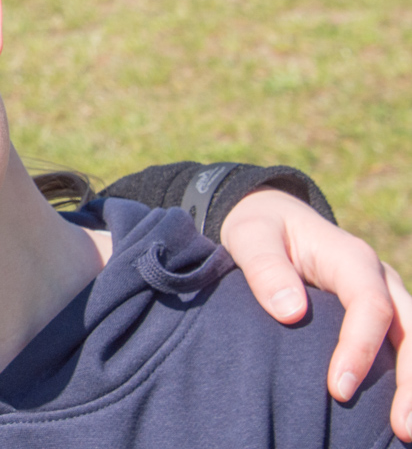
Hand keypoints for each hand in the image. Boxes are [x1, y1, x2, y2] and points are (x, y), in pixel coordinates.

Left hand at [220, 188, 409, 439]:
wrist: (270, 218)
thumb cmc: (259, 230)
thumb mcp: (250, 237)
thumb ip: (265, 269)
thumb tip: (291, 312)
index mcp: (351, 258)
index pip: (372, 306)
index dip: (359, 348)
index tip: (338, 389)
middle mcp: (379, 279)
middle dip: (411, 382)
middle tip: (401, 428)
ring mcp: (386, 298)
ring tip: (405, 432)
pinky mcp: (381, 317)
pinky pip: (402, 348)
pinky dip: (404, 379)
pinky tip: (395, 413)